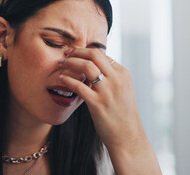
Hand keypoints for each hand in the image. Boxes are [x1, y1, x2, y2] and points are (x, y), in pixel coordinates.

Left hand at [58, 48, 160, 174]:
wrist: (128, 137)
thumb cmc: (122, 114)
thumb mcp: (122, 90)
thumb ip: (110, 77)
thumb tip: (92, 66)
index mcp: (123, 74)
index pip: (101, 54)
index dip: (85, 51)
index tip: (74, 53)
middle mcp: (117, 80)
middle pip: (94, 55)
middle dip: (77, 52)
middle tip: (65, 54)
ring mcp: (107, 92)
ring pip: (86, 67)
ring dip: (70, 62)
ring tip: (61, 64)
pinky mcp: (98, 104)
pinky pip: (79, 86)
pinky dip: (68, 79)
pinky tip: (61, 78)